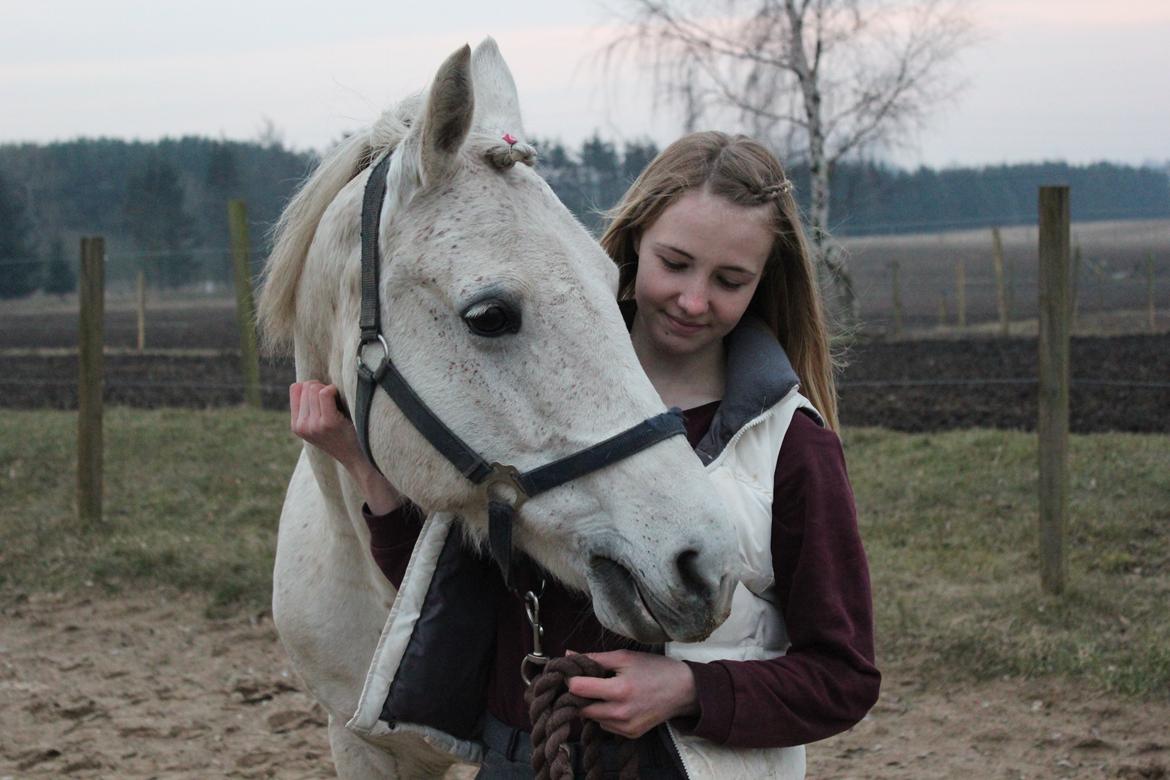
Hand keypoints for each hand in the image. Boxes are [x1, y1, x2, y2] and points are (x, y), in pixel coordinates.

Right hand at [289, 381, 403, 514]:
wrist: (358, 457)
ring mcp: (313, 425)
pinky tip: (343, 402)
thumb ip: (310, 406)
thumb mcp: (319, 423)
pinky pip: (325, 392)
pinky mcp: (328, 422)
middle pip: (306, 386)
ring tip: (339, 405)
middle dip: (322, 387)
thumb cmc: (343, 434)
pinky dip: (335, 391)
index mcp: (296, 425)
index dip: (313, 387)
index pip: (296, 388)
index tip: (325, 397)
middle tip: (336, 403)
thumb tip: (308, 382)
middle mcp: (301, 426)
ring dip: (330, 390)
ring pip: (315, 388)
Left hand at [566, 650, 698, 738]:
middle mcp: (621, 713)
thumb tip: (568, 655)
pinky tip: (617, 703)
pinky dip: (605, 715)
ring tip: (606, 691)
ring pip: (592, 718)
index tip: (574, 672)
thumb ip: (595, 658)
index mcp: (619, 690)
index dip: (571, 678)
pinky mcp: (630, 734)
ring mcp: (626, 727)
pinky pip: (605, 726)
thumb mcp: (625, 657)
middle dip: (580, 695)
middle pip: (581, 707)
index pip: (578, 689)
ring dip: (592, 705)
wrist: (683, 690)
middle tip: (588, 682)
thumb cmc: (654, 669)